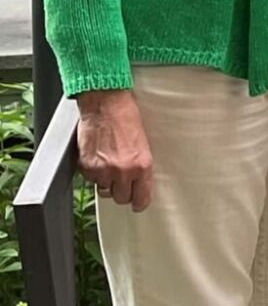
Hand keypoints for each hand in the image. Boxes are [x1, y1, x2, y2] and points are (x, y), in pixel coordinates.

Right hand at [74, 89, 153, 210]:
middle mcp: (123, 170)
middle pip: (121, 198)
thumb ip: (141, 165)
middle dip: (121, 190)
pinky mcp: (86, 166)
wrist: (105, 103)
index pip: (141, 198)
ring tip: (109, 164)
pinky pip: (90, 179)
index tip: (138, 202)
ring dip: (106, 181)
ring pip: (104, 190)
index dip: (139, 202)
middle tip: (122, 179)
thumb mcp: (144, 143)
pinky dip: (93, 172)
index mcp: (142, 165)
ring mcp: (103, 169)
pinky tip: (98, 157)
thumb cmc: (127, 117)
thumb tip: (139, 183)